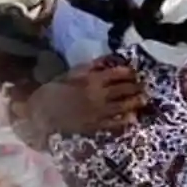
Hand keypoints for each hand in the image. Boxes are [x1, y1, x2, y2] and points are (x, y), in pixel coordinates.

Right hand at [28, 60, 146, 135]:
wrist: (43, 111)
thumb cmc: (55, 89)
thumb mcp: (72, 73)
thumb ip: (91, 67)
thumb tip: (107, 60)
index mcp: (91, 80)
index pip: (116, 74)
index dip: (128, 73)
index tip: (134, 72)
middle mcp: (98, 95)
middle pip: (123, 90)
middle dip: (135, 87)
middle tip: (143, 86)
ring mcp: (97, 111)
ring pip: (122, 106)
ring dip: (135, 102)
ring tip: (143, 100)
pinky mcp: (94, 125)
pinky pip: (114, 123)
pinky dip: (124, 120)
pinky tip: (132, 118)